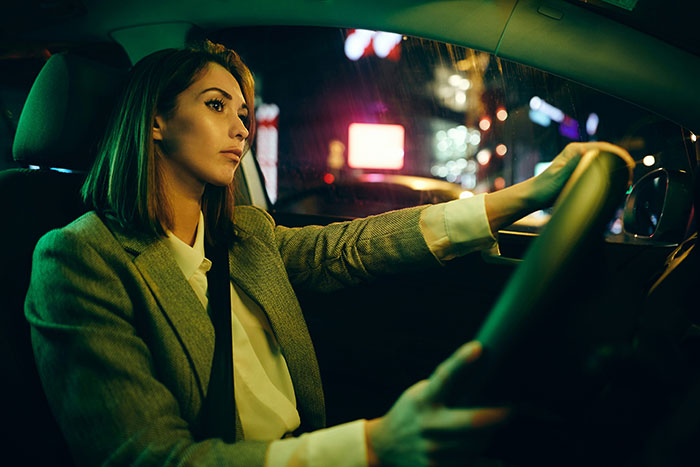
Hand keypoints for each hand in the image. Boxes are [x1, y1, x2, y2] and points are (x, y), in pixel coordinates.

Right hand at [365, 341, 508, 465]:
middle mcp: (428, 425)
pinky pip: (475, 464)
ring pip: (477, 444)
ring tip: (490, 430)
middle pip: (471, 421)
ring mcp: (433, 451)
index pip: (444, 377)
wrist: (383, 448)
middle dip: (496, 415)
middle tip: (511, 409)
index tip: (478, 348)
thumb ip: (444, 383)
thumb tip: (477, 361)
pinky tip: (492, 456)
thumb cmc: (411, 413)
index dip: (461, 362)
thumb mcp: (420, 392)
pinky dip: (486, 459)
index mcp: (424, 399)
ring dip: (489, 436)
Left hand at [527, 141, 631, 208]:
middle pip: (607, 154)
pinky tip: (613, 183)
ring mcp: (579, 161)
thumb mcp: (560, 177)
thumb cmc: (545, 188)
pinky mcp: (579, 170)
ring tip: (624, 182)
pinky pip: (598, 169)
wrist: (534, 196)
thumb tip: (588, 152)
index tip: (629, 165)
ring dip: (615, 170)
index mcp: (575, 150)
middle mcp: (578, 153)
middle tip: (629, 178)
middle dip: (620, 163)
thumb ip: (574, 165)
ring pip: (604, 162)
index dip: (619, 155)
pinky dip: (608, 175)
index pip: (604, 147)